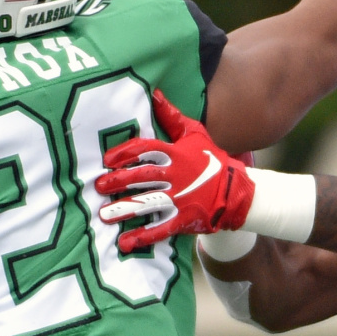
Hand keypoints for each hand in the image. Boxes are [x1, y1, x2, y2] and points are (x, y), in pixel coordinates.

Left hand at [95, 90, 253, 253]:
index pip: (145, 150)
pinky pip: (161, 228)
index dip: (124, 154)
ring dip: (124, 210)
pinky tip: (125, 241)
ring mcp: (180, 199)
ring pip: (147, 204)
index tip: (107, 160)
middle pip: (141, 177)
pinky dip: (143, 236)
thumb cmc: (212, 161)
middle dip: (117, 182)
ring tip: (105, 214)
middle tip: (99, 187)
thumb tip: (155, 94)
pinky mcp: (185, 219)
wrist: (237, 192)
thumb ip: (172, 116)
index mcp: (176, 155)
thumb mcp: (196, 134)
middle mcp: (175, 177)